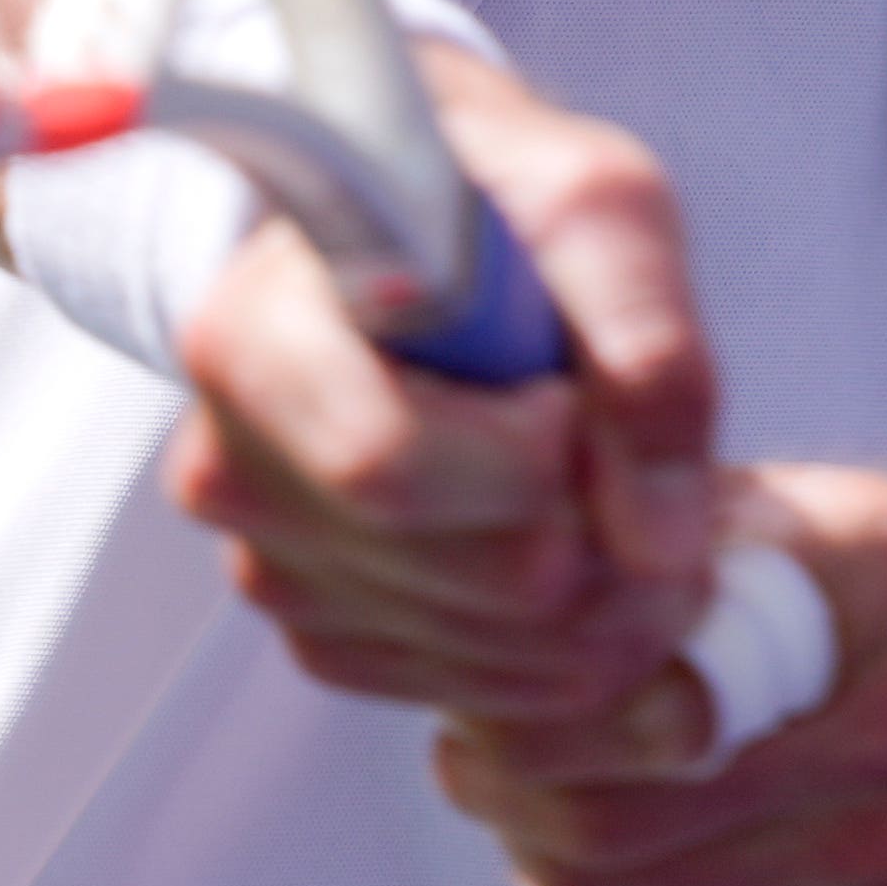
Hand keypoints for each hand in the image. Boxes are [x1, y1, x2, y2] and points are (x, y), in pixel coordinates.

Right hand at [167, 47, 718, 722]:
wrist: (435, 226)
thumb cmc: (499, 196)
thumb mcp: (599, 207)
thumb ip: (648, 349)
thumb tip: (653, 542)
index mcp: (257, 335)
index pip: (389, 465)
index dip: (531, 458)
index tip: (570, 391)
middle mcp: (233, 462)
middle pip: (465, 576)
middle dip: (602, 540)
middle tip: (648, 467)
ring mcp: (270, 559)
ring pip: (485, 653)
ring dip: (601, 602)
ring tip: (625, 496)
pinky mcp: (320, 626)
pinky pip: (468, 689)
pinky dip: (557, 644)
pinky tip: (573, 543)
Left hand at [429, 465, 886, 885]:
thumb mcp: (854, 523)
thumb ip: (711, 523)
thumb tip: (542, 527)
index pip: (651, 663)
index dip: (532, 678)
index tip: (491, 656)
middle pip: (612, 800)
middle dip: (502, 776)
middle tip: (467, 741)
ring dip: (531, 843)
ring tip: (516, 790)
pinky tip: (586, 853)